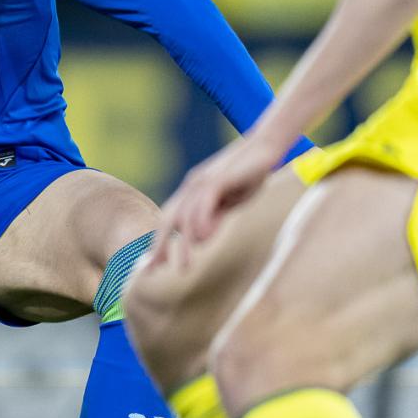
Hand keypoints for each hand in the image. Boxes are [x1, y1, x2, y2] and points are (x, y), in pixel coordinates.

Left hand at [154, 129, 287, 265]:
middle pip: (168, 220)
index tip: (152, 266)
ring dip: (183, 244)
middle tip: (153, 272)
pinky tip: (201, 239)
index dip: (159, 243)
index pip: (169, 221)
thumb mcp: (230, 202)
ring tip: (184, 268)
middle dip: (160, 247)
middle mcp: (191, 186)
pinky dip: (201, 221)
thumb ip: (214, 218)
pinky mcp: (218, 178)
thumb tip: (199, 239)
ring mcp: (202, 181)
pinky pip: (204, 202)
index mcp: (191, 192)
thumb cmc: (249, 174)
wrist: (266, 145)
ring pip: (185, 216)